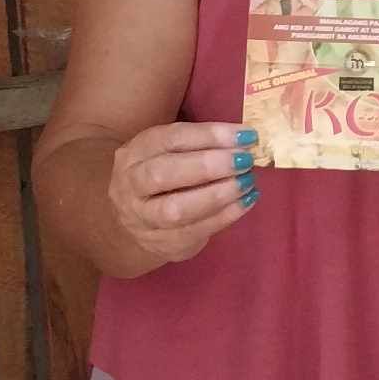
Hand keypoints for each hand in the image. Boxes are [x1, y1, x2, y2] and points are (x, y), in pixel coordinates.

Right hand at [107, 122, 259, 264]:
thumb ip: (200, 145)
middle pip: (163, 173)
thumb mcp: (169, 154)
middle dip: (208, 165)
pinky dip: (226, 215)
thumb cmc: (164, 178)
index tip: (246, 135)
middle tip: (244, 160)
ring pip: (176, 209)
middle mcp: (131, 185)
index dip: (210, 135)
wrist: (139, 224)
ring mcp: (143, 219)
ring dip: (218, 194)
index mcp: (135, 153)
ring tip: (247, 181)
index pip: (170, 138)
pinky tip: (246, 201)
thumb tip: (244, 140)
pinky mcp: (163, 244)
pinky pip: (195, 231)